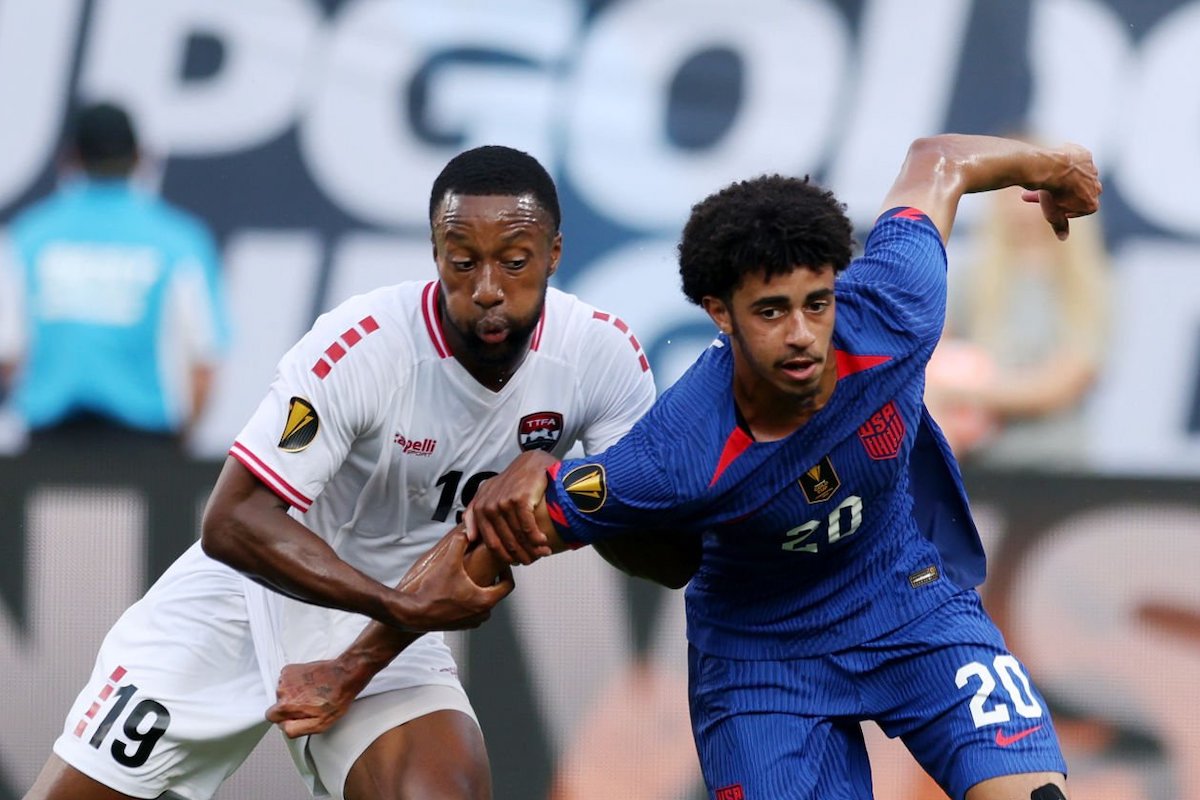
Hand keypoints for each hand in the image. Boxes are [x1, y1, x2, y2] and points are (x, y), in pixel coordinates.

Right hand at [266, 659, 363, 737]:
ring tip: (311, 693)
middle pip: (278, 704)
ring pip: (283, 692)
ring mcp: (286, 677)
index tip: (296, 715)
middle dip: (290, 706)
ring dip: (293, 694)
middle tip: (308, 704)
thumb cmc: (335, 698)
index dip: (284, 718)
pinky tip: (309, 684)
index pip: (271, 717)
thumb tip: (284, 728)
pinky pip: (287, 680)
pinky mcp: (291, 668)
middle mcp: (283, 690)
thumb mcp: (319, 725)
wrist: (344, 675)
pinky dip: (295, 683)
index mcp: (287, 705)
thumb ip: (295, 730)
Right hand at [391, 526, 513, 631]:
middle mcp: (482, 614)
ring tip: (472, 579)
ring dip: (481, 591)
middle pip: (497, 594)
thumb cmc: (432, 594)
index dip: (507, 571)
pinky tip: (460, 591)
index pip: (508, 585)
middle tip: (488, 568)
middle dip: (493, 580)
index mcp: (485, 600)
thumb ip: (459, 543)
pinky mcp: (461, 626)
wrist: (414, 614)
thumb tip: (466, 532)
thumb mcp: (449, 563)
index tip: (501, 564)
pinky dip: (471, 602)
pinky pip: (473, 612)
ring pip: (484, 603)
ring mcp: (472, 622)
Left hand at [464, 450, 557, 564]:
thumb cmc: (512, 481)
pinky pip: (527, 526)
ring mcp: (503, 502)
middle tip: (533, 560)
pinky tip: (544, 541)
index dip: (505, 556)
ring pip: (518, 536)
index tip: (517, 562)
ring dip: (532, 549)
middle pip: (506, 542)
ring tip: (543, 553)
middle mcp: (489, 506)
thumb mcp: (487, 494)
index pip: (491, 543)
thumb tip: (469, 537)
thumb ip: (474, 514)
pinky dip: (536, 538)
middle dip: (521, 555)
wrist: (531, 463)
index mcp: (480, 509)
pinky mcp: (518, 499)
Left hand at [1021, 143, 1100, 239]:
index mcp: (1092, 204)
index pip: (1082, 209)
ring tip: (1045, 179)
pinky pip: (1077, 159)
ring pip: (1078, 175)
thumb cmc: (1051, 194)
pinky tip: (1053, 165)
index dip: (1067, 209)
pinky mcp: (1086, 154)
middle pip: (1080, 191)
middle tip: (1044, 194)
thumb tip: (1063, 237)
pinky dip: (1067, 162)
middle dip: (1065, 193)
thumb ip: (1059, 225)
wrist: (1050, 168)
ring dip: (1064, 178)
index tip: (1055, 207)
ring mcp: (1092, 169)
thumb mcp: (1052, 213)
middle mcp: (1097, 186)